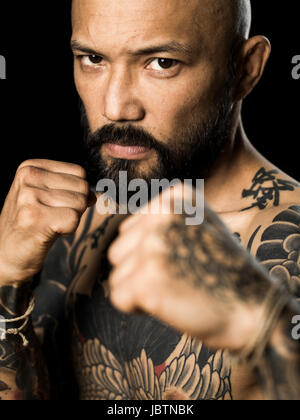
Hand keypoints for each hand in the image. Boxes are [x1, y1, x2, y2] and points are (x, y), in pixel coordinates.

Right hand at [0, 159, 95, 285]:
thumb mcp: (46, 196)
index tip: (56, 205)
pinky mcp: (35, 217)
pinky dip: (68, 230)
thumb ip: (70, 187)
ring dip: (71, 219)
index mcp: (30, 167)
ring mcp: (30, 196)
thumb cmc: (32, 224)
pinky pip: (74, 219)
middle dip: (76, 206)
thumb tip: (95, 194)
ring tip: (49, 224)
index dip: (76, 193)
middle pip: (82, 187)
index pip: (79, 172)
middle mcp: (28, 177)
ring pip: (80, 203)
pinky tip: (49, 232)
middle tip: (53, 217)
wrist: (7, 254)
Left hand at [108, 184, 270, 350]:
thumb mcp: (198, 224)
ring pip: (117, 272)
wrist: (251, 309)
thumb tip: (123, 229)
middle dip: (140, 270)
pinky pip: (118, 296)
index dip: (150, 253)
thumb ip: (163, 218)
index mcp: (176, 196)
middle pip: (120, 248)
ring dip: (139, 288)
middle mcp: (164, 213)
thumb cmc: (222, 271)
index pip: (131, 228)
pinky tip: (170, 304)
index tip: (182, 260)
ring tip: (174, 289)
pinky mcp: (147, 276)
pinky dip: (137, 307)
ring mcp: (154, 243)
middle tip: (178, 279)